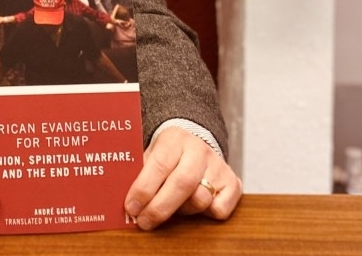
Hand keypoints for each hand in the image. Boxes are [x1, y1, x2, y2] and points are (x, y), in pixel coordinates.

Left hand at [124, 127, 241, 228]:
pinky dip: (206, 213)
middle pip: (182, 184)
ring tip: (171, 207)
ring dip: (182, 210)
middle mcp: (199, 150)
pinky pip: (219, 210)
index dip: (143, 190)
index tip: (131, 208)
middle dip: (160, 208)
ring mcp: (218, 166)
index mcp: (174, 139)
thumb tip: (127, 203)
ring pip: (200, 199)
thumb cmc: (167, 155)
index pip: (159, 165)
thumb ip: (140, 173)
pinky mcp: (233, 183)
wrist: (195, 142)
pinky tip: (194, 205)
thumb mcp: (151, 154)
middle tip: (144, 222)